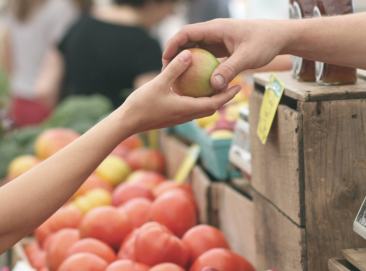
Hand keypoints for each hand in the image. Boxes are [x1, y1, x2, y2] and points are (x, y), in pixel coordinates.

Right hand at [120, 49, 240, 134]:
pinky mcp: (173, 117)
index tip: (238, 86)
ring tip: (217, 87)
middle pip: (211, 108)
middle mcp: (186, 116)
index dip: (228, 95)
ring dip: (212, 100)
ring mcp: (179, 118)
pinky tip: (194, 89)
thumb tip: (189, 54)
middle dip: (224, 98)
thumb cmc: (141, 104)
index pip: (214, 104)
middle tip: (233, 85)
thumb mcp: (158, 83)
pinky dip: (198, 100)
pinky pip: (191, 108)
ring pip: (201, 109)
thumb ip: (175, 69)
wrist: (127, 123)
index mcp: (187, 109)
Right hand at [163, 19, 289, 90]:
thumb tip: (213, 85)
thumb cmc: (265, 42)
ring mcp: (218, 40)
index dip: (173, 44)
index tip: (165, 59)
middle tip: (167, 72)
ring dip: (187, 62)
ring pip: (196, 49)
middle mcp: (214, 32)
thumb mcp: (247, 57)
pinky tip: (196, 82)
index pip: (187, 33)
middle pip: (188, 41)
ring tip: (177, 78)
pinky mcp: (223, 48)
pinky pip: (207, 57)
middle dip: (175, 55)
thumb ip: (230, 70)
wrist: (279, 37)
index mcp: (216, 28)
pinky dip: (200, 67)